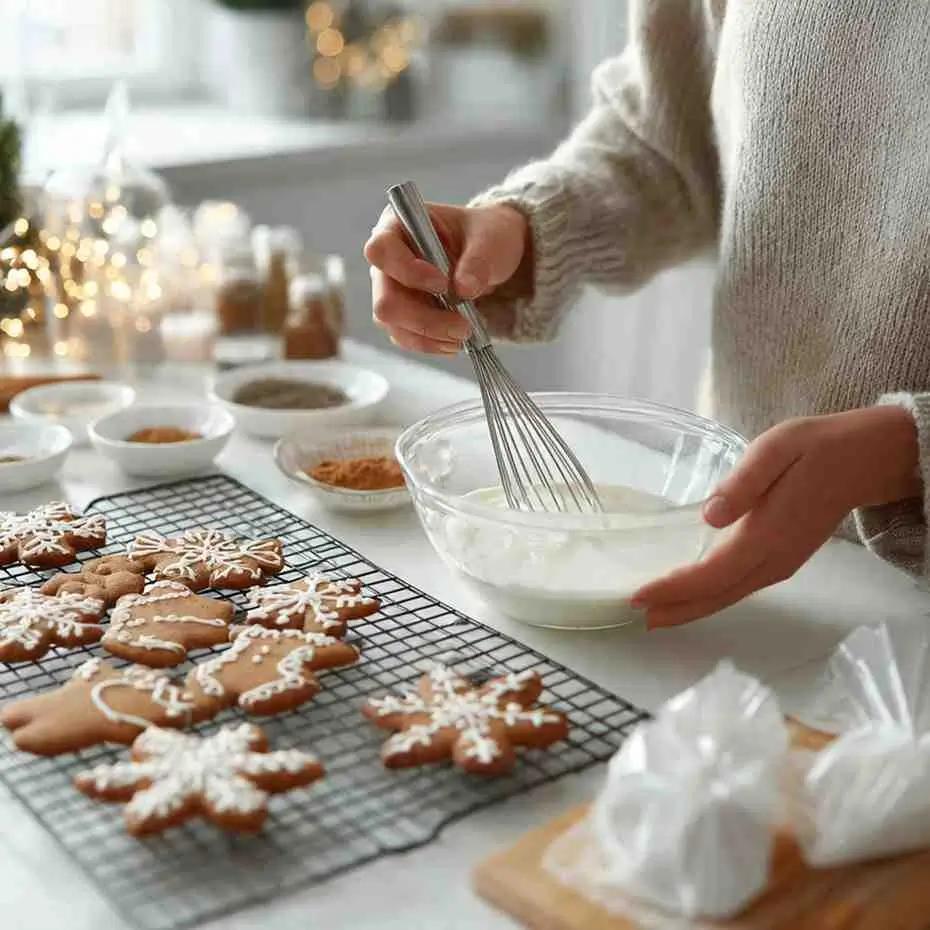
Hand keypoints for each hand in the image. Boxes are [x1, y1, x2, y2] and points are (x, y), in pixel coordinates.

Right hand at [364, 202, 529, 353]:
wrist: (490, 257)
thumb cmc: (484, 236)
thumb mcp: (491, 239)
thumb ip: (478, 260)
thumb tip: (463, 289)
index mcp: (398, 227)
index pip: (381, 251)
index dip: (406, 271)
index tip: (443, 283)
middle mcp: (387, 262)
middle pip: (385, 300)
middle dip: (423, 319)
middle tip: (462, 326)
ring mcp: (391, 292)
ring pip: (393, 325)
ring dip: (429, 337)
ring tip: (464, 334)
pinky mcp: (402, 317)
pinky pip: (406, 337)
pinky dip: (431, 344)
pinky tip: (455, 341)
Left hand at [631, 406, 921, 628]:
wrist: (861, 460)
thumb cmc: (814, 448)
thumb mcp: (775, 449)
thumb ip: (744, 483)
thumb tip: (710, 515)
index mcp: (766, 535)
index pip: (711, 574)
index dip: (674, 588)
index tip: (638, 596)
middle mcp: (773, 560)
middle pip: (717, 596)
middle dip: (676, 609)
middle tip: (637, 616)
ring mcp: (781, 564)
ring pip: (728, 596)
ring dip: (691, 607)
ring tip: (655, 613)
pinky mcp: (782, 560)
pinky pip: (739, 588)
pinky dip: (711, 596)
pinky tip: (691, 594)